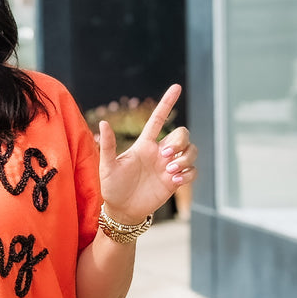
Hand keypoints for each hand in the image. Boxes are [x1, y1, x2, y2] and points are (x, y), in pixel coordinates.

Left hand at [98, 84, 197, 224]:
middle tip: (165, 157)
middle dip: (179, 142)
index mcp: (144, 145)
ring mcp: (169, 166)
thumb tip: (103, 123)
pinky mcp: (175, 181)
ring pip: (191, 151)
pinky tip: (174, 181)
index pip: (158, 119)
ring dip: (186, 158)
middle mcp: (159, 152)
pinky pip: (193, 171)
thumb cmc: (111, 187)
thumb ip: (108, 145)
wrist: (121, 210)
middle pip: (182, 134)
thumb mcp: (107, 166)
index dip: (167, 103)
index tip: (177, 87)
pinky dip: (188, 174)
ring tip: (170, 171)